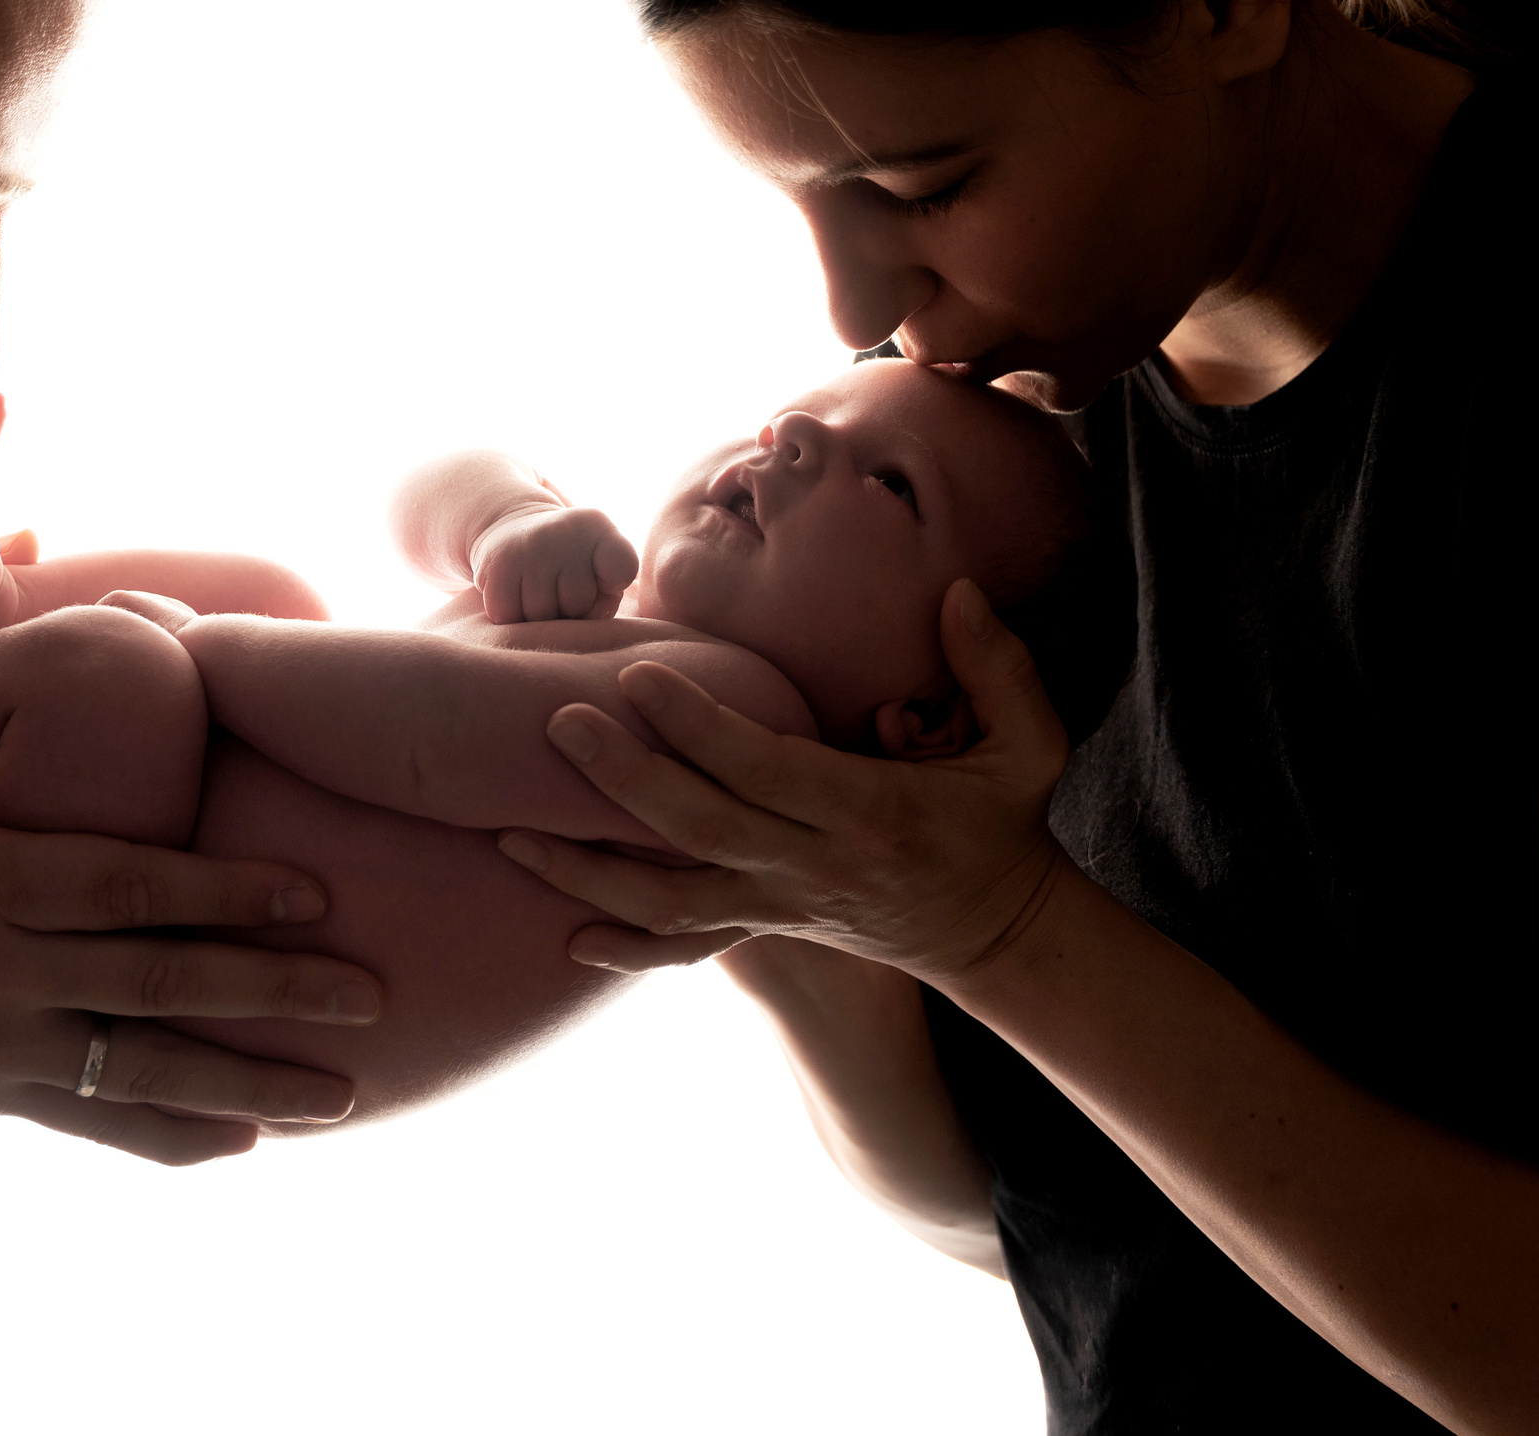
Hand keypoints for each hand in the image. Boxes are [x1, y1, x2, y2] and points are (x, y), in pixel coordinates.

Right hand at [0, 522, 384, 1165]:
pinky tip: (246, 1146)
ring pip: (141, 1069)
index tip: (312, 889)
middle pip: (155, 983)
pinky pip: (94, 1119)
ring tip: (342, 1096)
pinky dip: (171, 1136)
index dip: (219, 890)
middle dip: (268, 988)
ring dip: (245, 1082)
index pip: (120, 884)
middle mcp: (0, 970)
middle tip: (370, 989)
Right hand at [468, 504, 639, 623]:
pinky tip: (514, 596)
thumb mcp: (600, 565)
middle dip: (571, 609)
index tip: (603, 579)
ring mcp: (526, 548)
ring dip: (539, 618)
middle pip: (578, 604)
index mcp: (596, 526)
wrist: (511, 531)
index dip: (613, 585)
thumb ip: (608, 594)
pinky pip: (509, 618)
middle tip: (559, 589)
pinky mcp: (496, 567)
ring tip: (537, 594)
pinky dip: (511, 617)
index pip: (622, 566)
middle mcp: (561, 530)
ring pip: (542, 617)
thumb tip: (573, 625)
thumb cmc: (567, 563)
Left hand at [496, 579, 1074, 985]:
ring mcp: (781, 908)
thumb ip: (998, 667)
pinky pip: (684, 946)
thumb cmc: (1006, 824)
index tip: (638, 673)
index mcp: (870, 814)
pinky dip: (623, 946)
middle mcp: (814, 869)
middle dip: (620, 780)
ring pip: (669, 900)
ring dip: (587, 871)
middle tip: (553, 721)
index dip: (698, 727)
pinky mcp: (765, 930)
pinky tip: (564, 935)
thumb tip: (960, 590)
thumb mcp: (1030, 744)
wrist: (998, 934)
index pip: (766, 769)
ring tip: (509, 831)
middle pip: (699, 829)